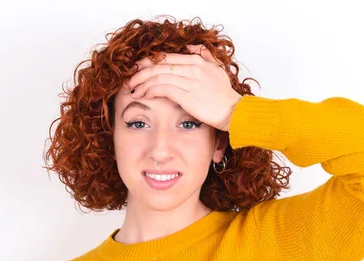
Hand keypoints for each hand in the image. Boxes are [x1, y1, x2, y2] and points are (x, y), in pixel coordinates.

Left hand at [126, 44, 242, 131]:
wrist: (233, 111)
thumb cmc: (224, 94)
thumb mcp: (217, 69)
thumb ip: (204, 55)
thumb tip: (191, 46)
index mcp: (197, 60)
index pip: (166, 57)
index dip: (148, 62)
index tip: (137, 69)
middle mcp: (192, 68)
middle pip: (158, 66)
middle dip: (140, 73)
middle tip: (130, 80)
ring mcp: (190, 81)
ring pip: (158, 77)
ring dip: (142, 84)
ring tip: (134, 91)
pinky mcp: (187, 96)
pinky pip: (163, 89)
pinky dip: (151, 91)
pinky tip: (145, 96)